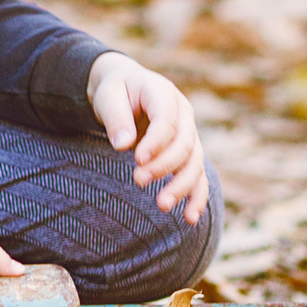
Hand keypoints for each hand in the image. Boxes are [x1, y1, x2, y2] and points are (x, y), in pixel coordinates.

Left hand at [88, 52, 209, 224]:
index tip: (137, 159)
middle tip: (138, 180)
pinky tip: (190, 218)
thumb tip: (123, 144)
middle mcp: (183, 113)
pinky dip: (197, 196)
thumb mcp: (108, 95)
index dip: (156, 141)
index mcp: (163, 93)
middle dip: (164, 166)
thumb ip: (115, 117)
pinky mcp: (187, 153)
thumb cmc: (115, 91)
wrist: (126, 89)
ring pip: (195, 163)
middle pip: (184, 144)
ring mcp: (189, 133)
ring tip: (162, 205)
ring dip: (181, 185)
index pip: (167, 119)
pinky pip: (198, 176)